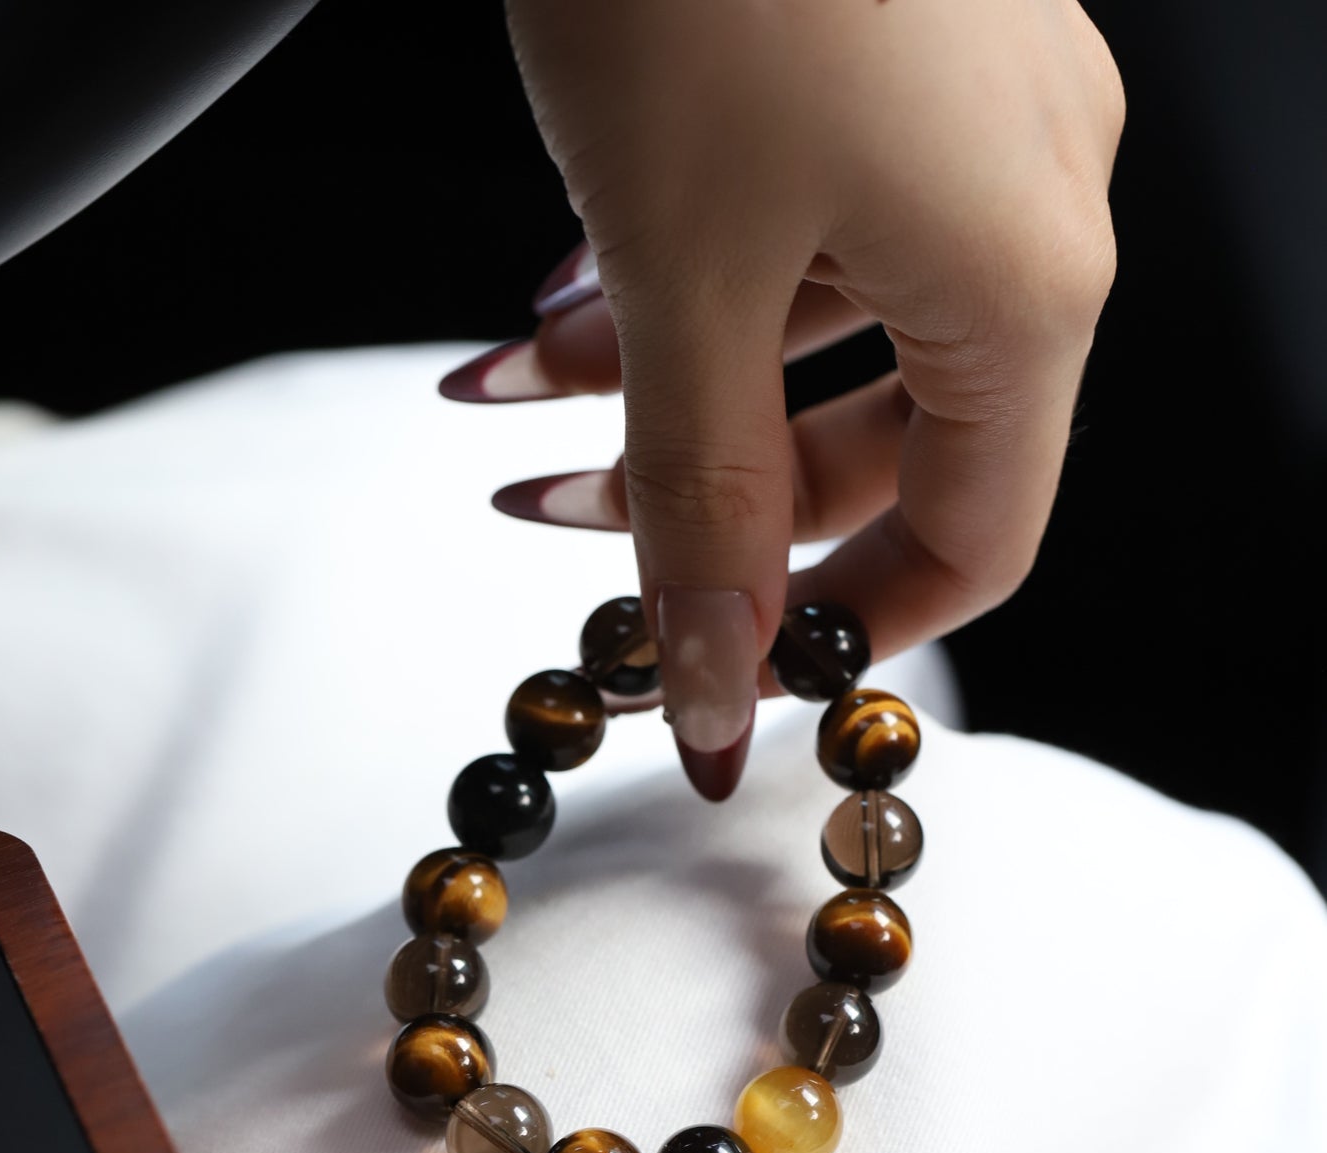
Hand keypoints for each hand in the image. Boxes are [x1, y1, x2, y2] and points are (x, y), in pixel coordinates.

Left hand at [443, 0, 1123, 797]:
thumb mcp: (682, 278)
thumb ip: (703, 509)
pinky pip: (809, 218)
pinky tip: (568, 268)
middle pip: (891, 441)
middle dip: (711, 493)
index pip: (980, 538)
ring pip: (825, 329)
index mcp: (1028, 279)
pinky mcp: (896, 53)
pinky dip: (689, 269)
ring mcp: (973, 114)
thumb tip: (720, 695)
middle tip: (566, 513)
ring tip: (512, 375)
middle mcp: (1033, 197)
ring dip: (667, 379)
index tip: (731, 658)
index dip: (848, 623)